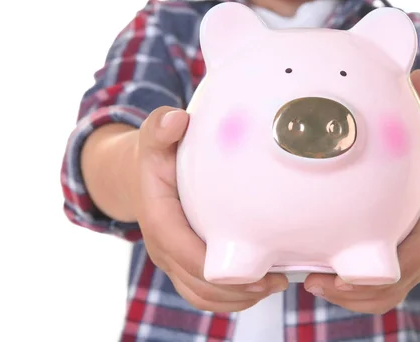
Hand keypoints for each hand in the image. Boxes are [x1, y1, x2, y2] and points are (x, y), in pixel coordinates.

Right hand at [133, 106, 287, 311]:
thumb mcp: (155, 137)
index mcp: (158, 219)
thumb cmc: (157, 155)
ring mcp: (173, 260)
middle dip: (236, 289)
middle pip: (196, 283)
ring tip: (275, 285)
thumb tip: (176, 120)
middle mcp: (163, 247)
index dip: (214, 266)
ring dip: (238, 298)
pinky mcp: (184, 265)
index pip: (182, 251)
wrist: (141, 175)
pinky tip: (261, 286)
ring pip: (201, 296)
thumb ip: (161, 127)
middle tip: (278, 280)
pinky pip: (203, 294)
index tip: (252, 269)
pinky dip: (231, 298)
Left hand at [303, 69, 419, 313]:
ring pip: (379, 297)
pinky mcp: (398, 268)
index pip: (411, 256)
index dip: (382, 268)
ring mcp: (410, 267)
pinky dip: (350, 292)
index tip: (345, 269)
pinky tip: (318, 277)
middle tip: (314, 280)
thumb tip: (414, 74)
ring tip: (310, 285)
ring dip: (346, 298)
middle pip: (388, 289)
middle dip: (352, 292)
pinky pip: (375, 291)